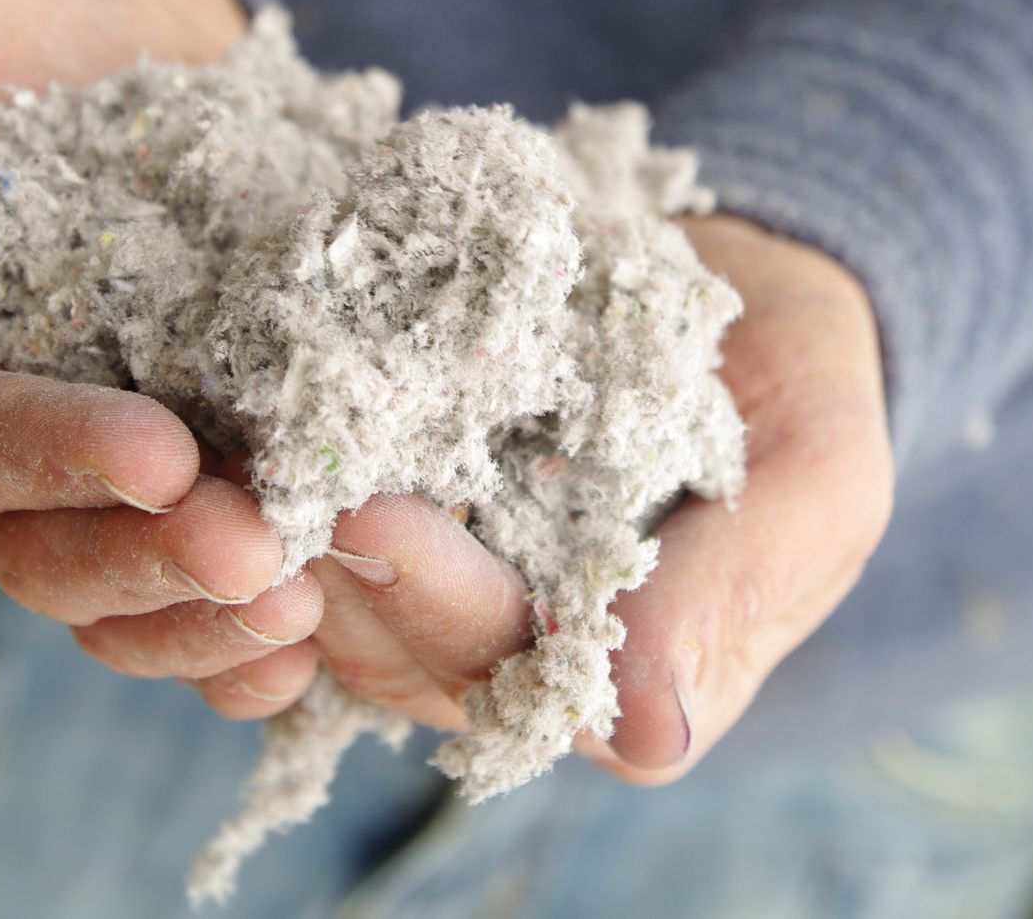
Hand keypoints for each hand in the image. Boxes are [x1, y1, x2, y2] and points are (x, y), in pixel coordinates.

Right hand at [0, 0, 324, 710]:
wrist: (106, 14)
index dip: (53, 456)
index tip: (163, 455)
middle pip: (44, 549)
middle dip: (152, 561)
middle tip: (264, 559)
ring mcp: (85, 459)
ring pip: (118, 591)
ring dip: (204, 619)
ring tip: (302, 607)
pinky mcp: (180, 448)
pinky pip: (190, 574)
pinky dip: (239, 626)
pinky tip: (309, 647)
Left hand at [205, 215, 891, 782]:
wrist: (745, 295)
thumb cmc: (800, 400)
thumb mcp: (814, 490)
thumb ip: (735, 599)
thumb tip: (646, 736)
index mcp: (601, 671)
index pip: (503, 662)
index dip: (437, 597)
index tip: (379, 516)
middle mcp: (496, 636)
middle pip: (384, 628)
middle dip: (321, 551)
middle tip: (259, 468)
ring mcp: (430, 564)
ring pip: (325, 567)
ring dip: (268, 505)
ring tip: (218, 427)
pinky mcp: (390, 481)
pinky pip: (316, 481)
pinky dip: (266, 442)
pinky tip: (225, 379)